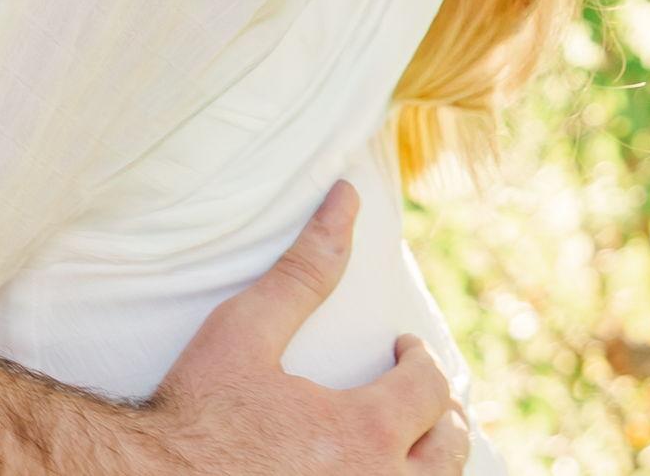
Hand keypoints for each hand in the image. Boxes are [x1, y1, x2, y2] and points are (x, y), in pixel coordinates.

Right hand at [142, 183, 468, 471]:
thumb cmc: (199, 410)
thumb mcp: (245, 330)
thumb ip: (304, 268)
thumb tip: (345, 200)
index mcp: (366, 433)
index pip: (430, 390)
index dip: (419, 361)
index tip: (400, 350)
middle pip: (449, 452)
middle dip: (440, 413)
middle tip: (416, 393)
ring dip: (429, 461)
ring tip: (406, 439)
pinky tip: (371, 469)